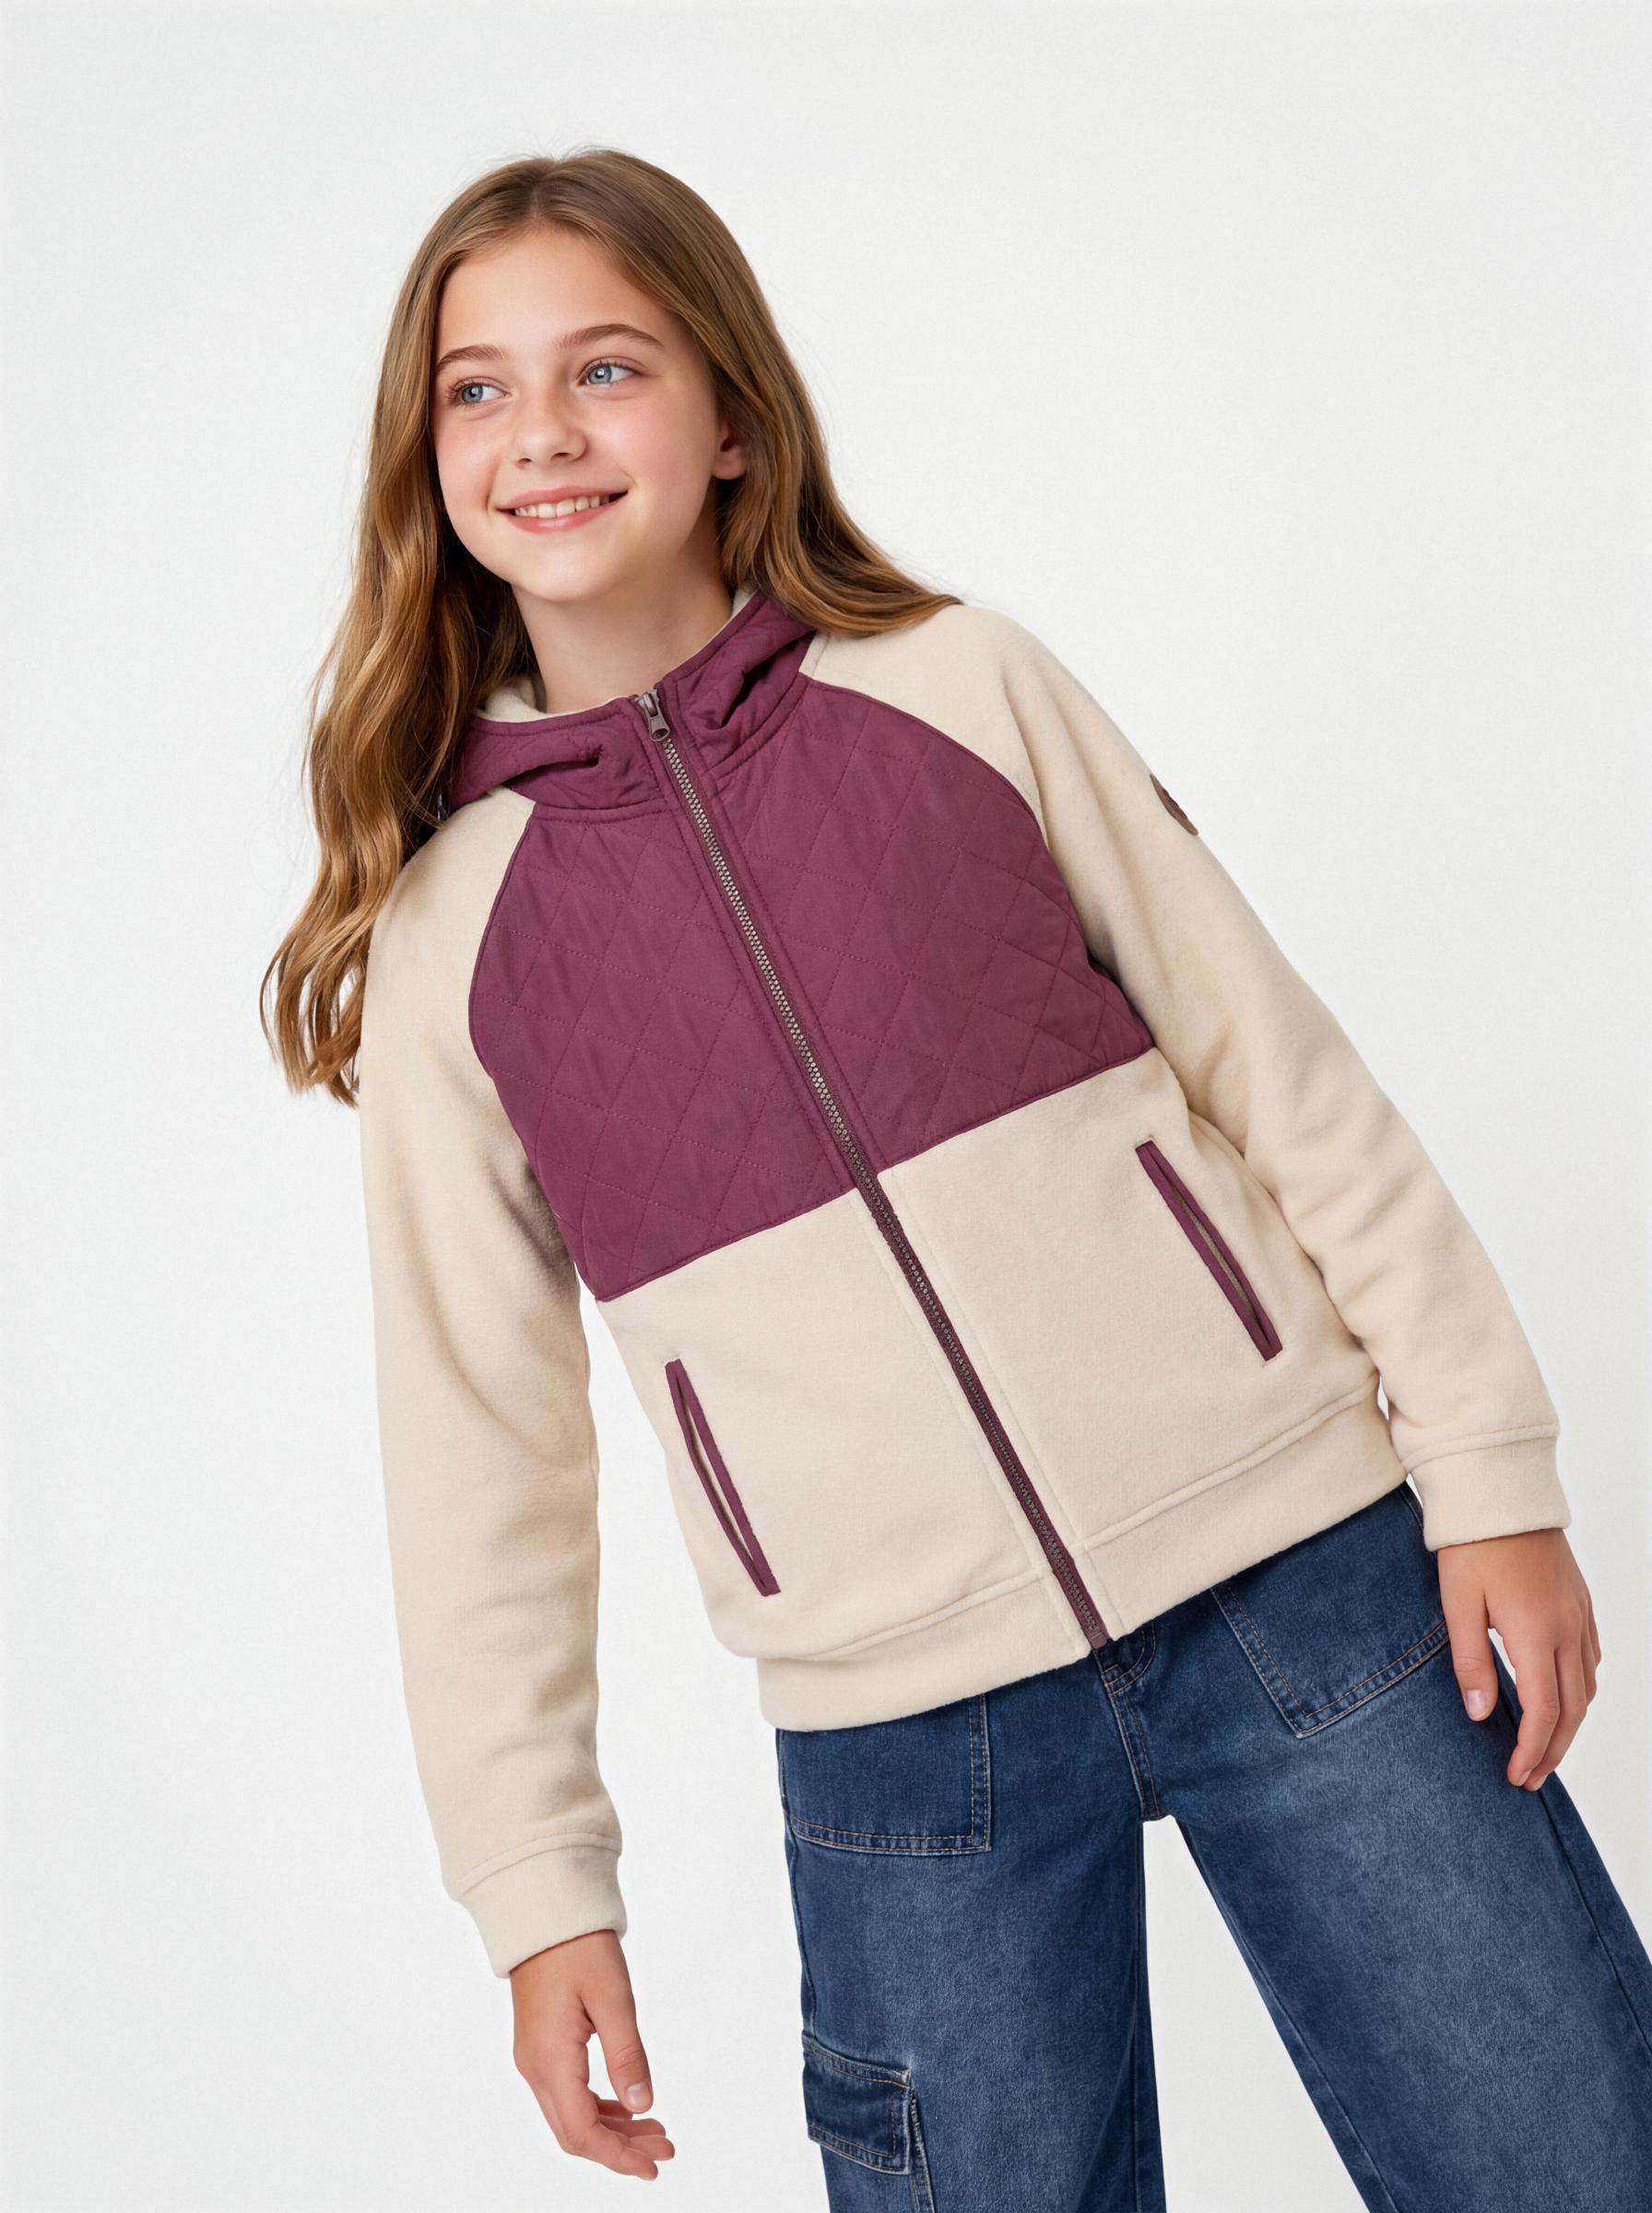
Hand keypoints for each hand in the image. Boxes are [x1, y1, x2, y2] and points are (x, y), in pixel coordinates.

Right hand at [510, 1929, 675, 2179]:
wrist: (544, 1913)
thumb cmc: (578, 1946)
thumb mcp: (613, 1997)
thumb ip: (628, 2055)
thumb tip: (643, 2106)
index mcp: (551, 2060)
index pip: (582, 2132)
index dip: (618, 2156)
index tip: (654, 2165)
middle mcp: (536, 2068)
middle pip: (575, 2132)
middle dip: (620, 2148)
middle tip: (666, 2147)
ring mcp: (535, 2059)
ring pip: (571, 2116)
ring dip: (612, 2130)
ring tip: (654, 2130)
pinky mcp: (540, 2048)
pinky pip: (567, 2094)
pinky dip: (598, 2108)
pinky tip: (626, 2107)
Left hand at [1437, 1527, 1600, 1791]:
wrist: (1500, 1491)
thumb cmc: (1471, 1545)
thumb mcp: (1458, 1604)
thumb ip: (1470, 1662)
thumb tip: (1483, 1715)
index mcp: (1536, 1633)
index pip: (1544, 1711)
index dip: (1533, 1750)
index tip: (1515, 1776)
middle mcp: (1568, 1629)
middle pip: (1572, 1709)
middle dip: (1553, 1751)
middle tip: (1530, 1779)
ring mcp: (1580, 1615)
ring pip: (1587, 1687)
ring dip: (1569, 1724)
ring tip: (1544, 1748)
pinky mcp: (1580, 1602)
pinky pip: (1591, 1659)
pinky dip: (1580, 1690)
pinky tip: (1561, 1697)